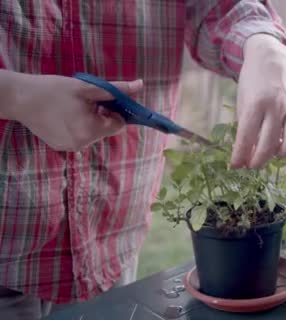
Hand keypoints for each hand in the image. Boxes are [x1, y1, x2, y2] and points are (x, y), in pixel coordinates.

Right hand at [6, 72, 142, 150]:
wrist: (20, 98)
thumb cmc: (54, 90)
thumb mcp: (88, 88)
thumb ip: (116, 89)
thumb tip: (140, 85)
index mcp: (91, 130)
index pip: (118, 125)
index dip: (113, 112)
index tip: (101, 101)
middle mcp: (82, 144)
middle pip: (105, 130)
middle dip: (101, 116)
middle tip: (84, 102)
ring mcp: (70, 147)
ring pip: (92, 134)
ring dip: (89, 121)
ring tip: (72, 108)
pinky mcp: (60, 147)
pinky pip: (79, 137)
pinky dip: (77, 127)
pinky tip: (64, 115)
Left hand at [231, 34, 285, 168]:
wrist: (268, 56)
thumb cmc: (252, 82)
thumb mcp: (242, 102)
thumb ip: (246, 127)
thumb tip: (246, 154)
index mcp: (255, 104)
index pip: (246, 138)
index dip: (239, 156)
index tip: (235, 166)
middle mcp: (276, 106)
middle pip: (269, 145)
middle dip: (258, 161)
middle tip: (252, 165)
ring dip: (281, 154)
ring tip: (272, 152)